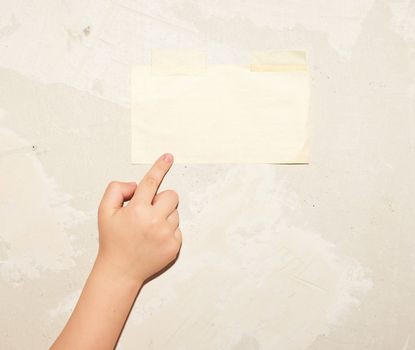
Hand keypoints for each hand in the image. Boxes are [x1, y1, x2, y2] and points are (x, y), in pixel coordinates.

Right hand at [97, 153, 180, 284]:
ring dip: (164, 215)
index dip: (160, 167)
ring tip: (149, 228)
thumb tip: (136, 186)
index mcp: (137, 210)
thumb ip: (116, 190)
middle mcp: (155, 221)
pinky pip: (178, 228)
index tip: (168, 157)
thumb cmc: (112, 240)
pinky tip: (154, 239)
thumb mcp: (104, 211)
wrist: (120, 271)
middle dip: (161, 199)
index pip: (151, 182)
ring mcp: (167, 235)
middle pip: (171, 196)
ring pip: (175, 212)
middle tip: (148, 210)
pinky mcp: (175, 246)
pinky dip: (168, 230)